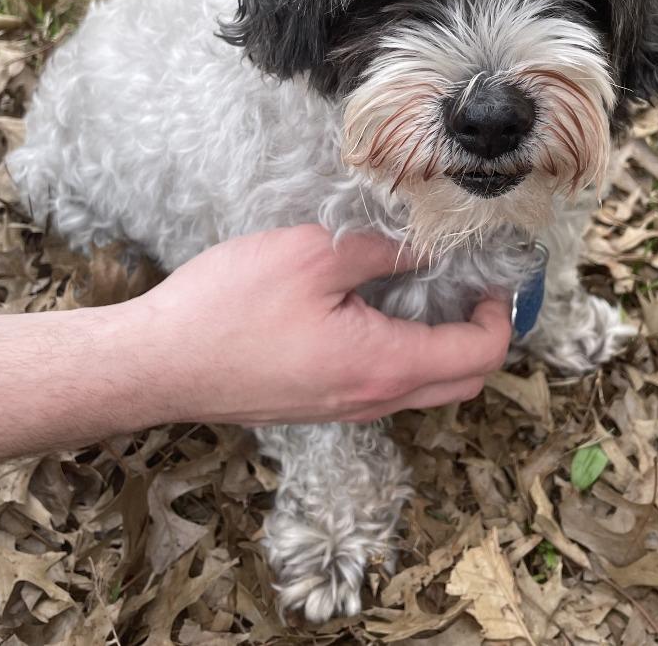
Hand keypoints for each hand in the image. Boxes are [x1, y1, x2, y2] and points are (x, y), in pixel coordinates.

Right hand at [139, 224, 512, 424]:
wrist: (157, 364)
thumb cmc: (229, 308)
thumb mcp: (314, 256)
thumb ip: (383, 251)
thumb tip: (427, 247)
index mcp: (384, 365)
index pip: (480, 356)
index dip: (500, 314)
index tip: (489, 277)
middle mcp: (373, 400)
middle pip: (461, 382)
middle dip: (480, 335)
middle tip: (467, 286)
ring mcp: (344, 409)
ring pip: (422, 388)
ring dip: (440, 346)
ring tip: (422, 289)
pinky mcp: (317, 405)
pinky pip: (383, 387)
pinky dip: (402, 354)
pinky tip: (373, 309)